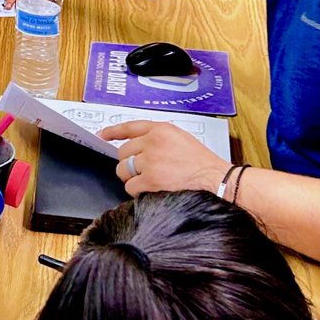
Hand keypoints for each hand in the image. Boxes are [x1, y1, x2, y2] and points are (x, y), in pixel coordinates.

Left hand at [100, 120, 229, 196]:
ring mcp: (151, 161)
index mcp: (162, 129)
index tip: (102, 136)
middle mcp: (153, 142)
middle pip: (123, 153)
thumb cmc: (203, 164)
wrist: (218, 180)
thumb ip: (159, 139)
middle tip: (143, 172)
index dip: (112, 132)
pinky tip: (151, 191)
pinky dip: (137, 192)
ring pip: (124, 170)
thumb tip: (138, 149)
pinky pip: (130, 187)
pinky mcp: (151, 180)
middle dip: (129, 164)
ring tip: (149, 182)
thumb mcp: (181, 139)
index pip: (129, 127)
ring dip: (132, 178)